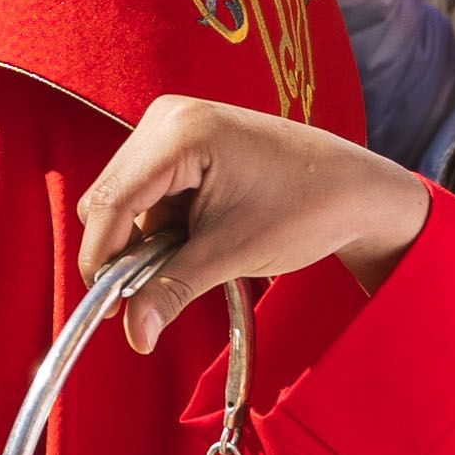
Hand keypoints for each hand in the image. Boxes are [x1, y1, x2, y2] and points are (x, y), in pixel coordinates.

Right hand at [72, 95, 434, 343]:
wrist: (353, 187)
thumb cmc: (306, 207)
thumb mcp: (232, 254)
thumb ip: (172, 290)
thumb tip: (132, 336)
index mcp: (179, 132)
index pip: (111, 202)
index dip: (102, 259)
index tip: (106, 308)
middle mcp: (167, 117)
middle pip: (108, 197)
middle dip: (123, 251)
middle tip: (147, 296)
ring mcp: (173, 125)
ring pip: (123, 198)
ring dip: (142, 240)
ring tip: (188, 260)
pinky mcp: (181, 140)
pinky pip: (145, 192)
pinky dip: (158, 226)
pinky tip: (190, 240)